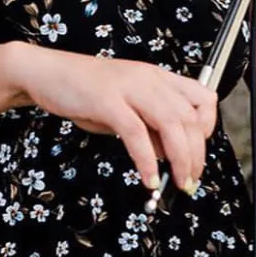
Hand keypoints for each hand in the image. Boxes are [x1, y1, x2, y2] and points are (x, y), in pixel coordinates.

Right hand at [10, 43, 217, 194]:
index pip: (203, 97)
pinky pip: (136, 134)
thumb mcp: (126, 106)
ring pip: (171, 124)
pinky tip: (148, 178)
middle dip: (197, 155)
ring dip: (180, 160)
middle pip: (191, 117)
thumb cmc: (85, 90)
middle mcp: (149, 79)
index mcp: (158, 77)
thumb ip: (149, 126)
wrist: (46, 72)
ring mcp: (129, 88)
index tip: (199, 151)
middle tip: (190, 180)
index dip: (209, 127)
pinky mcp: (107, 101)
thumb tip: (170, 153)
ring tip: (178, 183)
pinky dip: (147, 161)